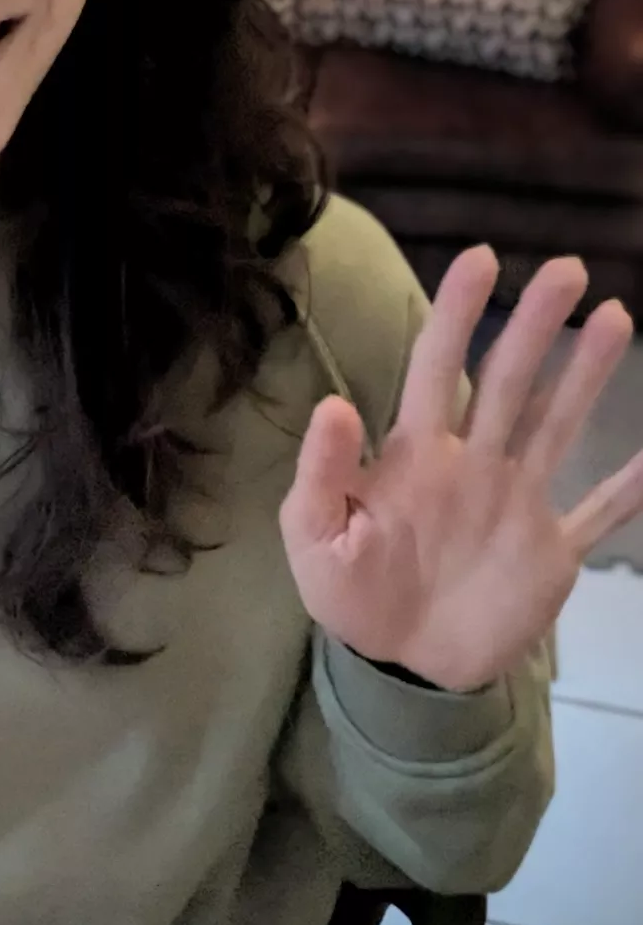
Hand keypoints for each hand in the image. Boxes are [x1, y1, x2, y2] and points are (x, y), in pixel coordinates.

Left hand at [280, 248, 642, 692]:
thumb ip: (323, 472)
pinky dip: (630, 487)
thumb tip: (333, 404)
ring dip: (585, 374)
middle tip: (568, 269)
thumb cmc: (347, 591)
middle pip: (508, 379)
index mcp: (414, 452)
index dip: (457, 313)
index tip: (482, 260)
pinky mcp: (549, 551)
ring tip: (615, 316)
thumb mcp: (313, 532)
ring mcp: (516, 501)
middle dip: (536, 325)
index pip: (436, 366)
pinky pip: (599, 512)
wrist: (396, 664)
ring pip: (555, 423)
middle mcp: (472, 461)